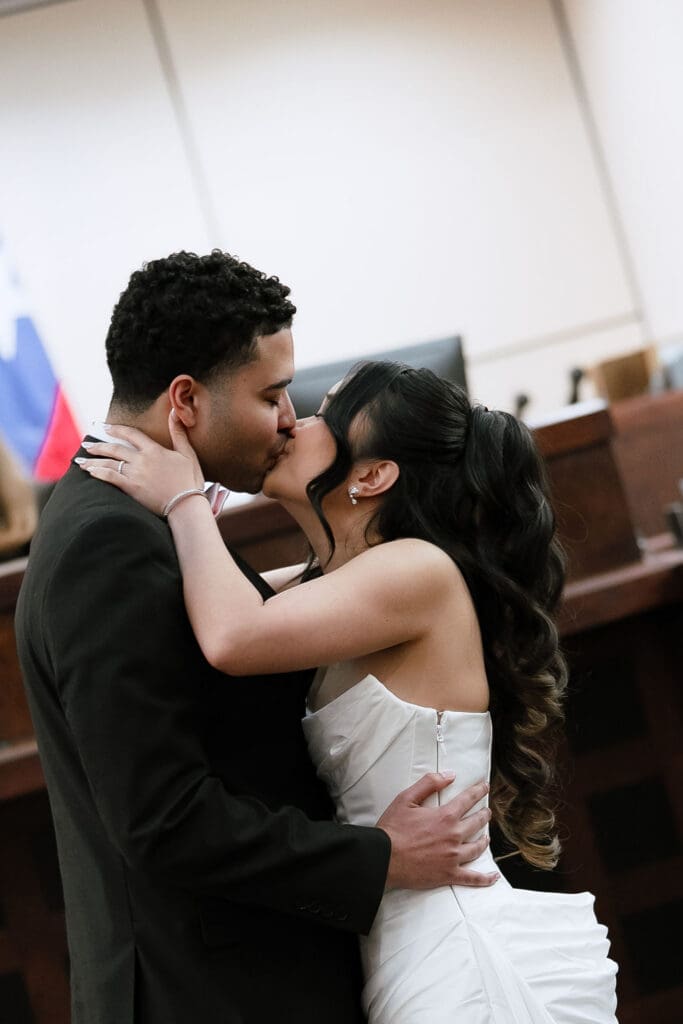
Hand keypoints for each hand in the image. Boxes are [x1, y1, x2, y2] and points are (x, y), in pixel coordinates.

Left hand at [75, 412, 204, 515]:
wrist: (186, 504)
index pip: (131, 434)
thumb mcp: (187, 454)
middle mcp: (142, 460)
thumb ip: (178, 433)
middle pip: (115, 449)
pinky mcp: (132, 488)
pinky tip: (90, 472)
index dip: (116, 429)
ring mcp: (135, 474)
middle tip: (86, 444)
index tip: (105, 428)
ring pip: (109, 463)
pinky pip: (111, 478)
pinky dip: (99, 473)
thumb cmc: (190, 480)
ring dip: (93, 461)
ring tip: (81, 460)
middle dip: (98, 446)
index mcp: (154, 450)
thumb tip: (174, 412)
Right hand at [377, 774, 498, 888]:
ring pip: (477, 848)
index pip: (468, 800)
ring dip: (484, 841)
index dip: (478, 791)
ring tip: (486, 837)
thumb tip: (449, 775)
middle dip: (484, 815)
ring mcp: (453, 857)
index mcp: (445, 816)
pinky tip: (493, 877)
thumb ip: (429, 783)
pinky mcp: (449, 875)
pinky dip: (485, 879)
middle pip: (476, 823)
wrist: (384, 858)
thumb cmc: (393, 828)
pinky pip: (472, 878)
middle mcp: (454, 836)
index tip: (484, 787)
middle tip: (487, 811)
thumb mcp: (406, 798)